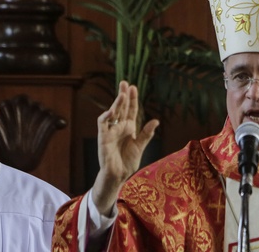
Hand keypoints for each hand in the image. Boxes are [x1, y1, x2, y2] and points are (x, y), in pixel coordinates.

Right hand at [90, 81, 158, 216]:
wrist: (118, 175)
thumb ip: (146, 133)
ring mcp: (111, 131)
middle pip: (121, 107)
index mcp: (128, 127)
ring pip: (113, 113)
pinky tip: (111, 110)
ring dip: (117, 103)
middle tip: (125, 82)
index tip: (133, 87)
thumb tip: (156, 121)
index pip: (131, 110)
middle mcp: (119, 126)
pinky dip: (106, 116)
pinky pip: (102, 124)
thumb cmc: (127, 162)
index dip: (132, 99)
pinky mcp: (103, 137)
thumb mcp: (140, 146)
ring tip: (122, 94)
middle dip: (123, 95)